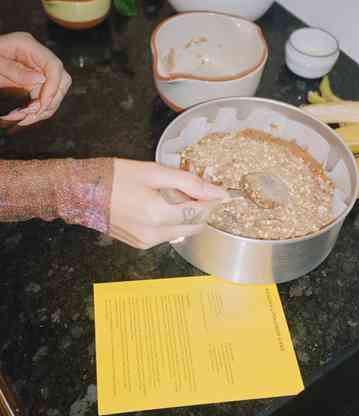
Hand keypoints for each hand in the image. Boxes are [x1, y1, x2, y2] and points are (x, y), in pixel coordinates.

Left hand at [0, 32, 71, 125]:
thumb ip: (15, 70)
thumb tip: (40, 80)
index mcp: (29, 46)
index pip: (54, 65)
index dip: (53, 86)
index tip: (42, 103)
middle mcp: (38, 59)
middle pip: (62, 81)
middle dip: (50, 102)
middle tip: (30, 113)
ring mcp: (38, 72)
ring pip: (55, 94)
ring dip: (42, 111)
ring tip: (21, 119)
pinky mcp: (34, 84)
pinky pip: (44, 100)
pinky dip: (36, 112)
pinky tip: (22, 118)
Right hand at [109, 160, 226, 248]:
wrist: (82, 191)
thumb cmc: (113, 177)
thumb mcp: (154, 171)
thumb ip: (188, 182)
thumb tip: (217, 192)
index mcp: (158, 215)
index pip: (200, 213)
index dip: (213, 200)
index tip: (220, 191)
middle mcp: (154, 234)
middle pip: (194, 226)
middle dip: (200, 208)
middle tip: (193, 189)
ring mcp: (146, 242)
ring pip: (182, 231)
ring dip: (185, 215)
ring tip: (171, 194)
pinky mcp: (140, 244)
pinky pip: (167, 234)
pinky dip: (171, 221)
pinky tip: (158, 205)